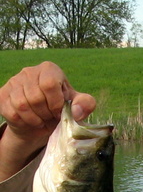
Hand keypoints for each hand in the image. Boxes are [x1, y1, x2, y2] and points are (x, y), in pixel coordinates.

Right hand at [0, 61, 95, 179]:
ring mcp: (13, 82)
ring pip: (21, 105)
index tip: (59, 112)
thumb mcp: (77, 105)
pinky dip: (24, 122)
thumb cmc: (61, 109)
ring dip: (35, 119)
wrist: (41, 122)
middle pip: (35, 97)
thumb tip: (77, 111)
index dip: (56, 103)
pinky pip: (11, 112)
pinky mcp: (2, 94)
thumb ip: (85, 104)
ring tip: (42, 119)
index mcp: (49, 69)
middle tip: (51, 117)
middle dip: (46, 113)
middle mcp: (29, 71)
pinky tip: (31, 121)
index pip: (49, 84)